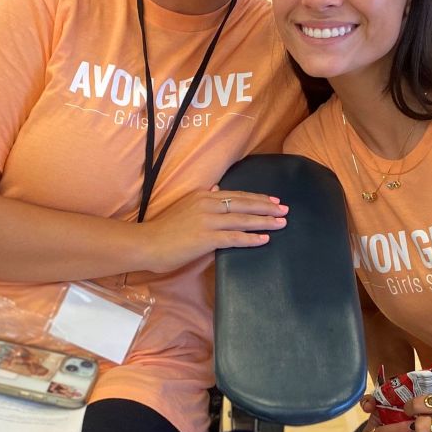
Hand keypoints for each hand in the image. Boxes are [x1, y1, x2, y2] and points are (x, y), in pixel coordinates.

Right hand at [139, 186, 287, 273]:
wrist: (147, 243)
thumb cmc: (164, 229)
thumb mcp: (184, 207)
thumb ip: (203, 199)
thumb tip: (217, 188)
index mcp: (202, 196)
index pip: (236, 195)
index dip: (257, 198)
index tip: (273, 200)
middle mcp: (207, 204)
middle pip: (244, 204)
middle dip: (267, 207)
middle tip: (285, 210)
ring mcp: (207, 221)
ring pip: (243, 219)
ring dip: (264, 221)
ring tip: (281, 223)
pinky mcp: (206, 238)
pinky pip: (234, 237)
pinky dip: (251, 238)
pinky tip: (264, 239)